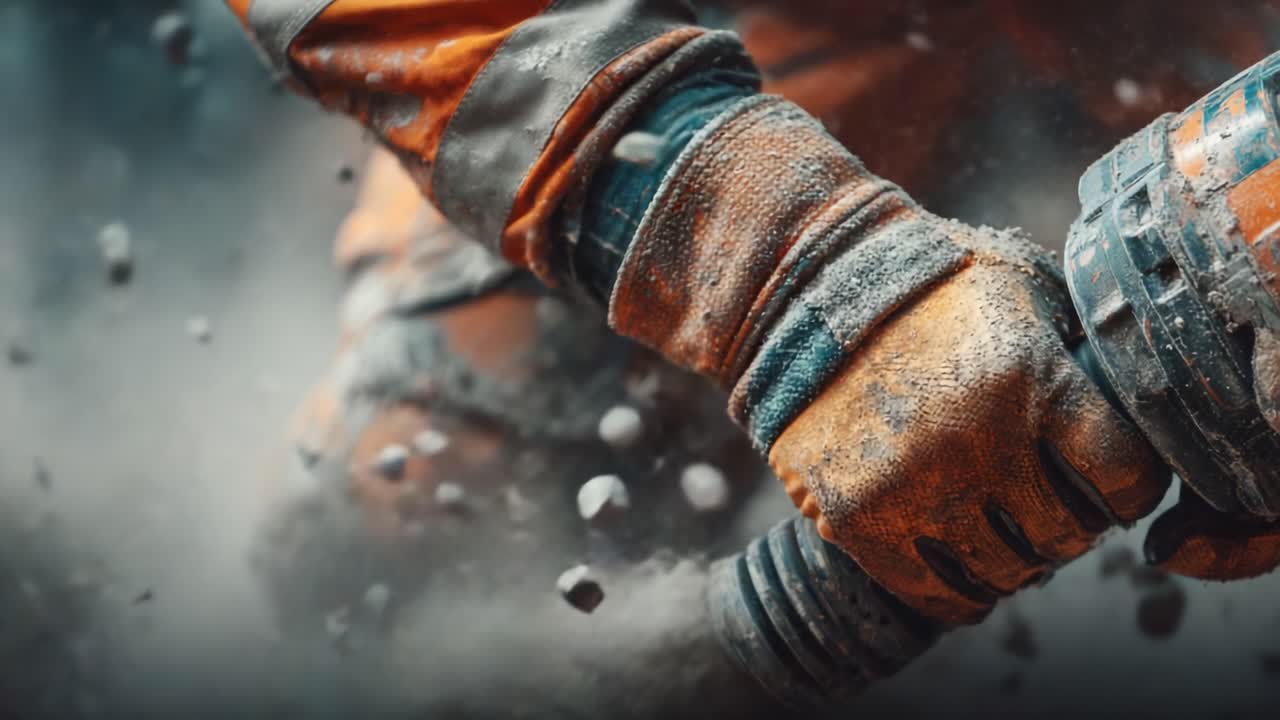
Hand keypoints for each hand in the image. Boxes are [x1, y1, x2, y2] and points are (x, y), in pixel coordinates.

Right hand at [767, 220, 1171, 622]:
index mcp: (1029, 378)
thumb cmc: (921, 283)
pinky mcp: (856, 518)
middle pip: (1066, 533)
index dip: (1129, 489)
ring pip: (1004, 571)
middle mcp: (975, 441)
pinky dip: (960, 595)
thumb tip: (1123, 382)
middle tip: (1051, 509)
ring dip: (1016, 561)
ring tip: (1006, 537)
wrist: (802, 292)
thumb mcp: (1014, 283)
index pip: (1124, 476)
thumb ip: (1071, 337)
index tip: (1112, 485)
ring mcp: (912, 486)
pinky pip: (933, 593)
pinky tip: (967, 578)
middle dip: (1070, 526)